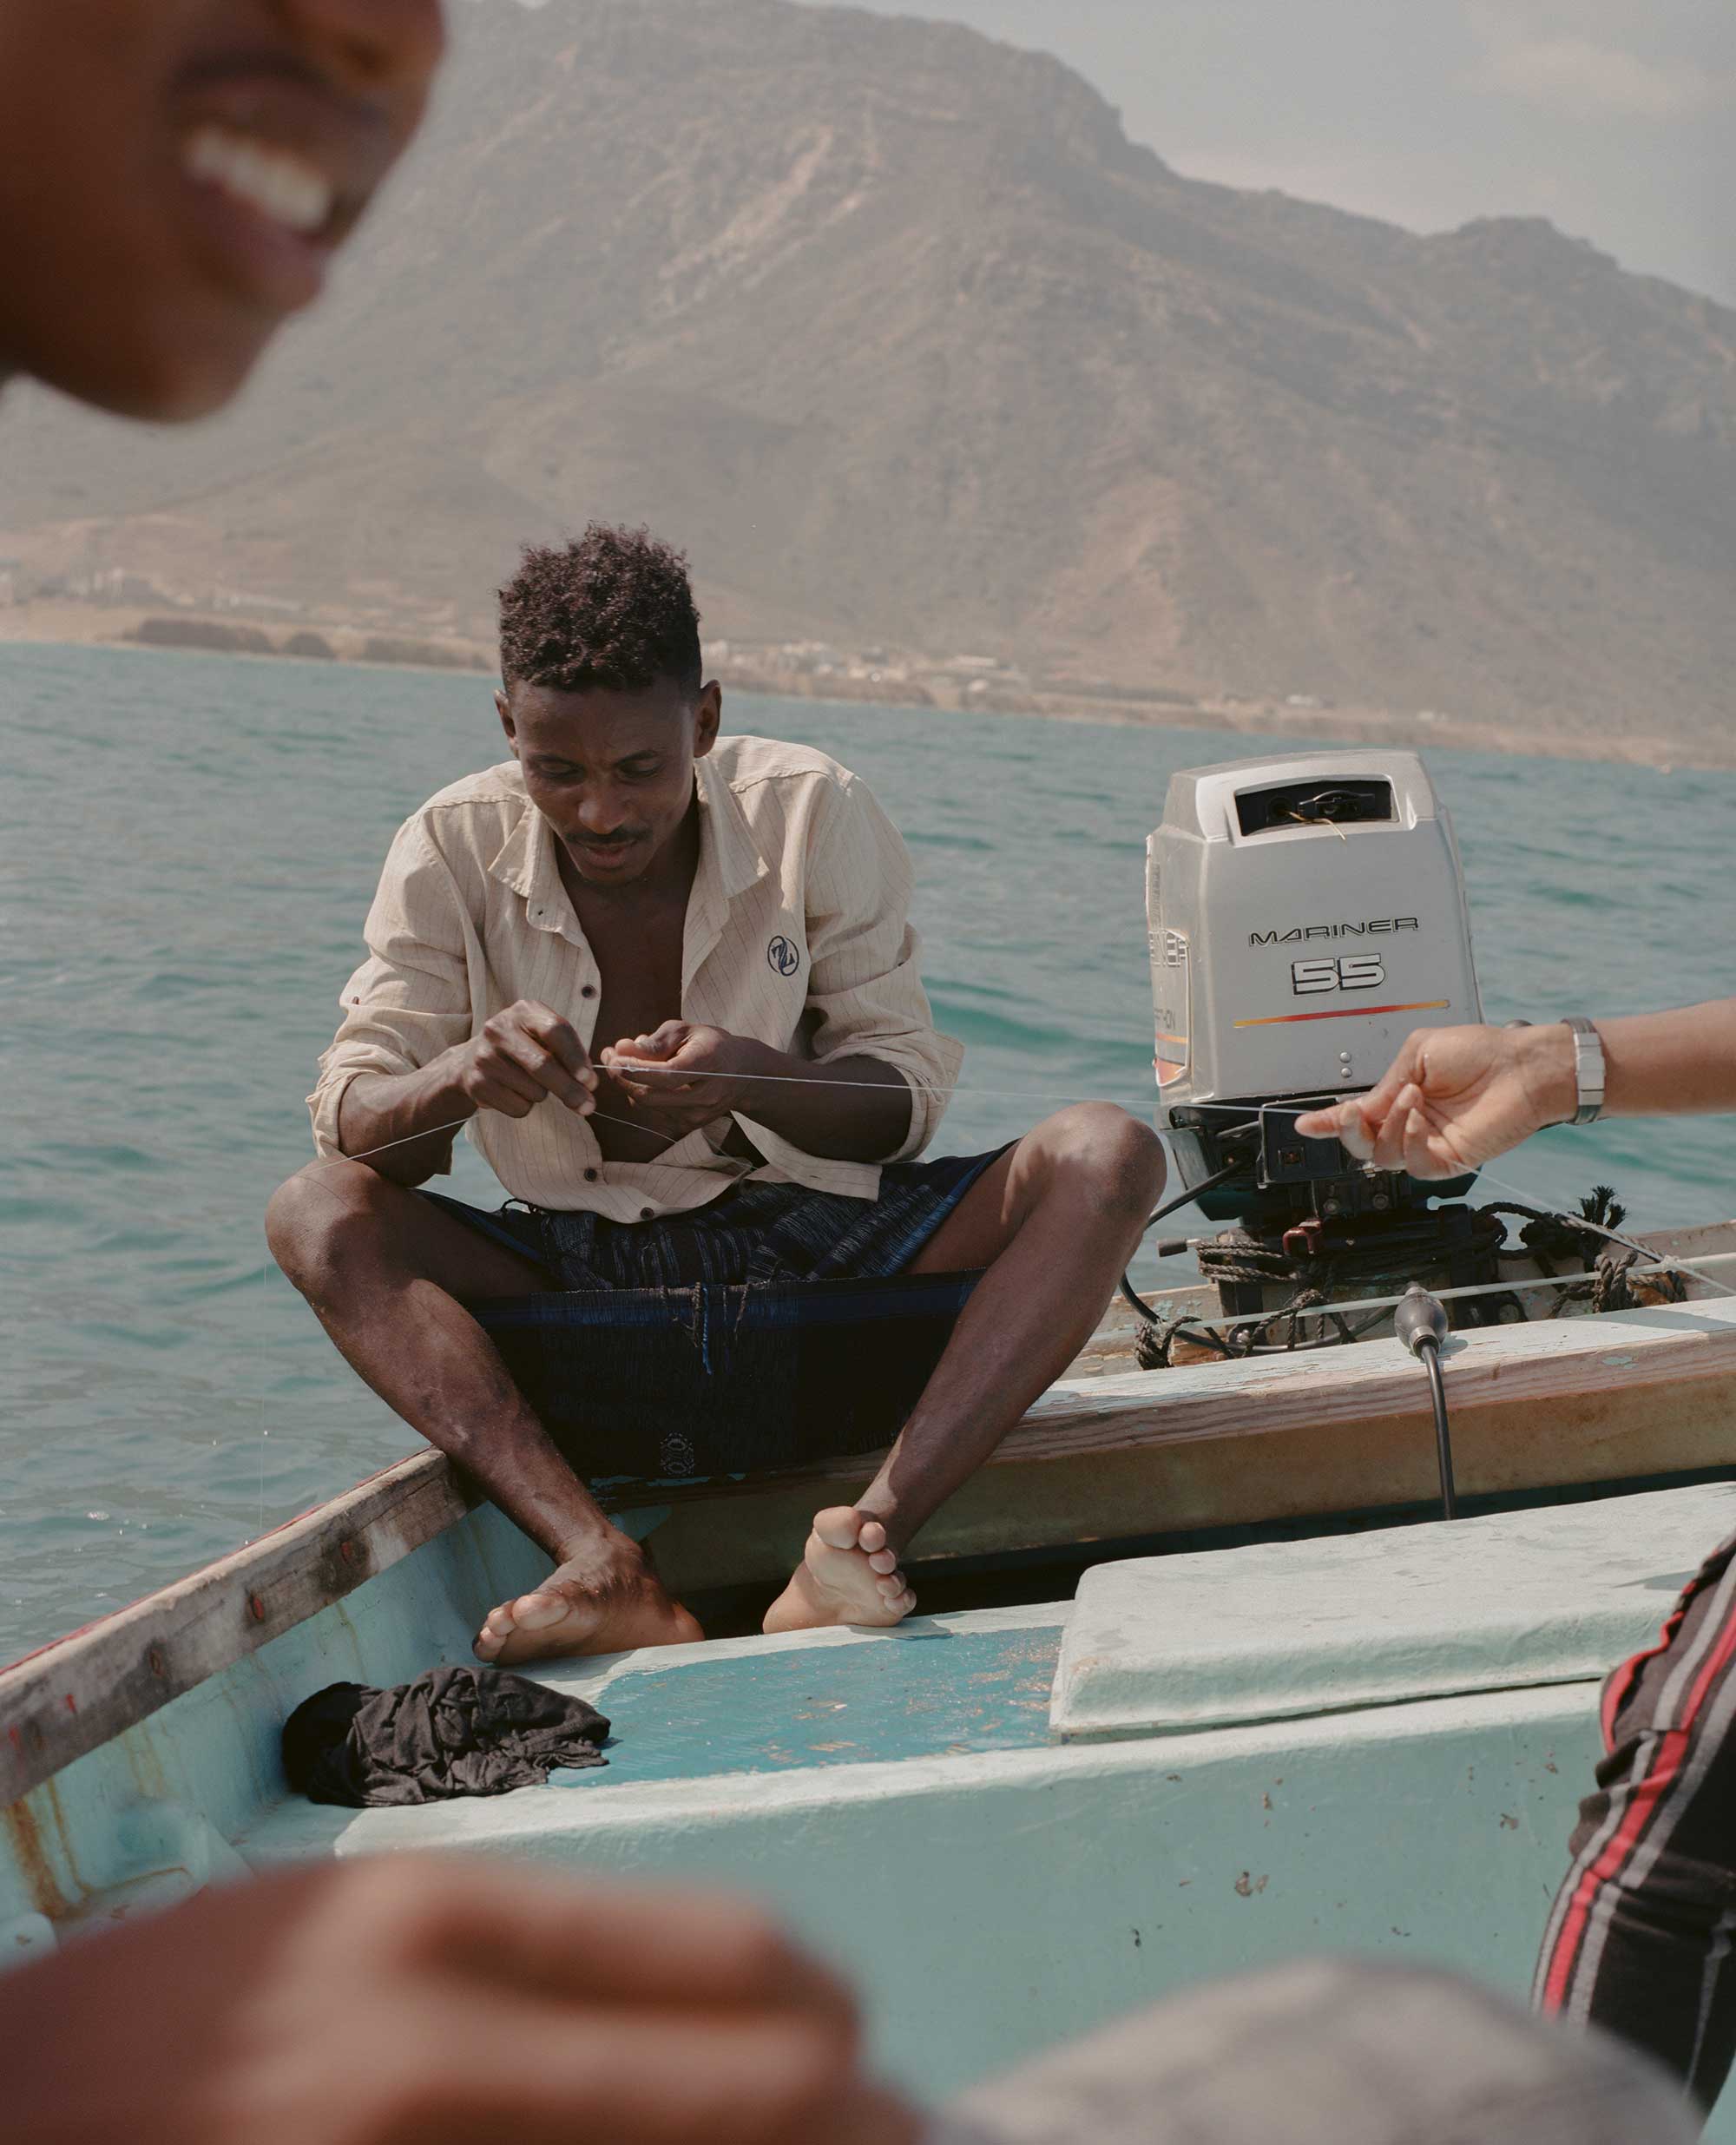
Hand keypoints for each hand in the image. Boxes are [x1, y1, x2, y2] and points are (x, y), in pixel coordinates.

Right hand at [5, 1859, 924, 2144]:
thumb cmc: (167, 2019)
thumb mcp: (339, 1928)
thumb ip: (516, 1954)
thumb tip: (732, 1999)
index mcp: (432, 1922)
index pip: (727, 1958)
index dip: (823, 2007)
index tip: (856, 2034)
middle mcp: (431, 2053)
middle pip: (748, 2095)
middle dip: (851, 2124)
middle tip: (903, 2132)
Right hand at [450, 998, 595, 1120]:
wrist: (473, 1058)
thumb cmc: (524, 1047)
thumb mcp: (544, 1037)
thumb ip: (569, 1053)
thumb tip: (588, 1083)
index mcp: (524, 1011)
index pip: (555, 1030)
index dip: (575, 1057)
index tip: (590, 1080)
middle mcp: (500, 1029)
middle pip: (542, 1064)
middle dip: (569, 1089)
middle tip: (587, 1105)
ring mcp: (485, 1056)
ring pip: (533, 1091)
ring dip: (542, 1095)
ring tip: (531, 1083)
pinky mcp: (476, 1083)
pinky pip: (518, 1107)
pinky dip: (526, 1106)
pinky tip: (515, 1092)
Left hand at [601, 1021, 767, 1140]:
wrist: (742, 1074)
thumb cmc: (710, 1046)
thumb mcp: (686, 1031)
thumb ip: (654, 1042)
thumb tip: (621, 1049)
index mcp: (709, 1064)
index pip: (668, 1074)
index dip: (636, 1069)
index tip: (613, 1057)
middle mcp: (706, 1095)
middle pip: (651, 1094)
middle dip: (622, 1077)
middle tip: (609, 1055)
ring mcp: (698, 1115)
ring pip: (646, 1104)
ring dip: (629, 1083)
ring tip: (632, 1060)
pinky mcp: (688, 1126)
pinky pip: (651, 1110)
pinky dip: (642, 1092)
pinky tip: (648, 1077)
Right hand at [1294, 1022, 1576, 1178]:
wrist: (1520, 1067)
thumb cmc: (1480, 1052)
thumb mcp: (1418, 1055)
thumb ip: (1384, 1084)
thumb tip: (1358, 1110)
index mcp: (1399, 1097)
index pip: (1358, 1116)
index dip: (1328, 1122)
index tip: (1304, 1125)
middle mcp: (1410, 1124)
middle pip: (1362, 1144)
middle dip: (1345, 1130)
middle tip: (1348, 1113)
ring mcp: (1427, 1144)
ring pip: (1381, 1156)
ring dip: (1387, 1124)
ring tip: (1413, 1096)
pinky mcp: (1447, 1160)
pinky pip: (1411, 1164)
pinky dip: (1407, 1139)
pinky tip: (1420, 1117)